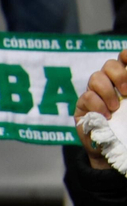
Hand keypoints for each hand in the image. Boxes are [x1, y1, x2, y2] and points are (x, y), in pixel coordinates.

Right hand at [76, 50, 126, 168]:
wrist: (114, 149)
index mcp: (124, 78)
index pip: (123, 57)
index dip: (126, 56)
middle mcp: (109, 82)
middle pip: (109, 65)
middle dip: (119, 75)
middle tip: (126, 92)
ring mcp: (94, 93)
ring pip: (96, 78)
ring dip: (107, 91)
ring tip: (115, 107)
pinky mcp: (82, 106)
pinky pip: (87, 97)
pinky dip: (97, 105)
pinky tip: (105, 116)